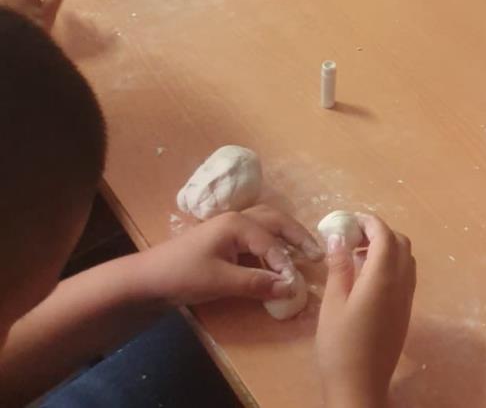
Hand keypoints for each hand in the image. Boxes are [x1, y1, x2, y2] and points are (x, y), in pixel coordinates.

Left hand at [137, 205, 320, 307]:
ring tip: (304, 252)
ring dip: (286, 237)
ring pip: (267, 225)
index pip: (271, 242)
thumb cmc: (182, 275)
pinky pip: (257, 237)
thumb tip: (290, 287)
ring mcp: (230, 229)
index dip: (285, 263)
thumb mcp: (220, 281)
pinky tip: (277, 259)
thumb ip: (256, 283)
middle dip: (297, 236)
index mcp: (237, 224)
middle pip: (276, 221)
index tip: (297, 283)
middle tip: (317, 254)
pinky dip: (272, 245)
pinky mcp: (225, 241)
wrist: (147, 279)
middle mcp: (237, 219)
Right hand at [316, 214, 415, 407]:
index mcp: (383, 277)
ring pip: (406, 258)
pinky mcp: (405, 312)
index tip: (350, 220)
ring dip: (388, 247)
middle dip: (380, 232)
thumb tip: (338, 236)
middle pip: (401, 243)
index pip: (384, 235)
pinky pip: (406, 275)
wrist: (360, 387)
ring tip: (359, 255)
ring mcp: (406, 298)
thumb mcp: (333, 303)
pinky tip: (368, 277)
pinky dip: (392, 264)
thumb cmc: (340, 345)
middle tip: (354, 237)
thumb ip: (339, 266)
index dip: (369, 222)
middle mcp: (401, 283)